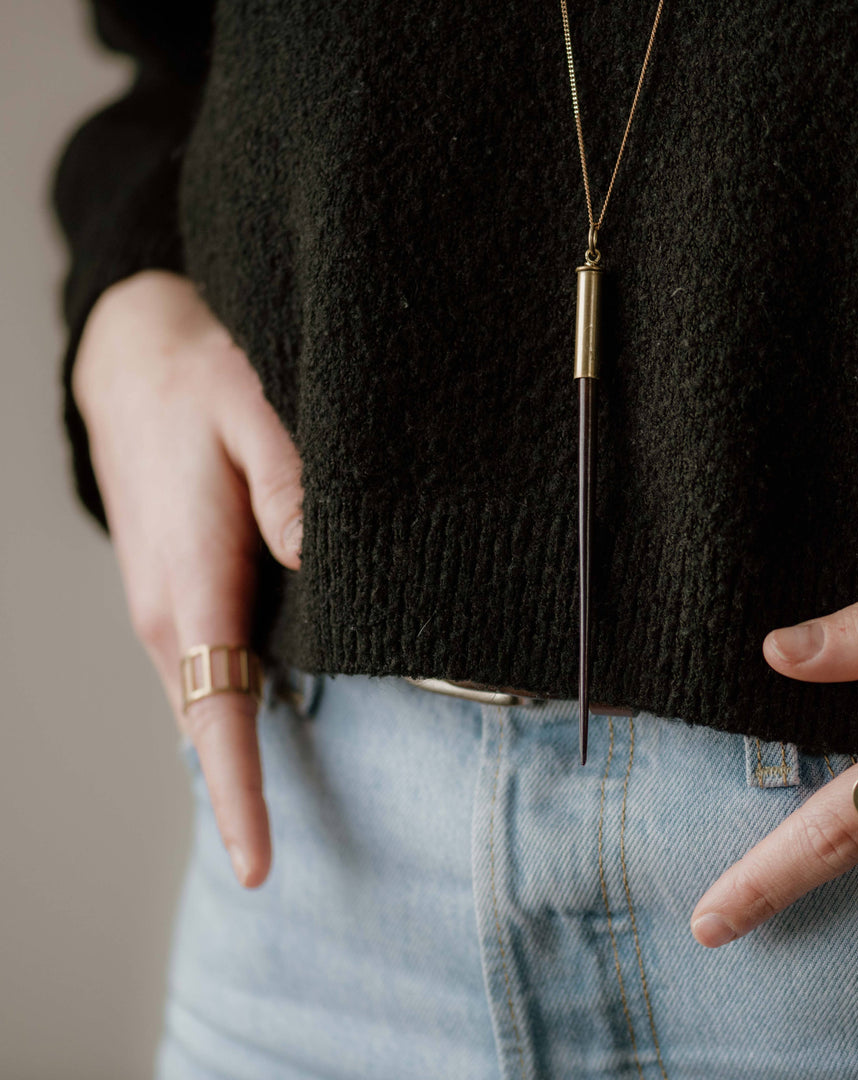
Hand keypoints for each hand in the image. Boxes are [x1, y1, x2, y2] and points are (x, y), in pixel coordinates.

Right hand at [73, 270, 302, 887]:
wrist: (132, 358)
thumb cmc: (196, 381)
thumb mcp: (256, 412)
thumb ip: (295, 491)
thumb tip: (323, 565)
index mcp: (193, 583)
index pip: (215, 713)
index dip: (237, 794)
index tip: (257, 866)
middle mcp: (169, 611)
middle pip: (210, 725)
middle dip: (244, 792)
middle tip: (293, 856)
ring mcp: (164, 604)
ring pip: (206, 699)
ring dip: (239, 752)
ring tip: (289, 809)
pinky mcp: (174, 590)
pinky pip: (205, 667)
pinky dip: (231, 706)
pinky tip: (270, 714)